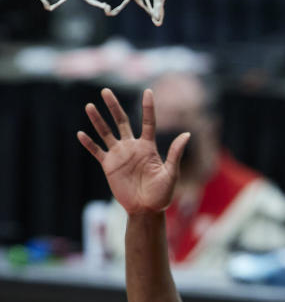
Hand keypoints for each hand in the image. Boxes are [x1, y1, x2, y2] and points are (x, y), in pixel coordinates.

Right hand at [78, 88, 187, 214]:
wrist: (146, 210)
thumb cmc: (162, 194)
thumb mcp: (171, 174)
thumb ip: (175, 154)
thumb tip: (187, 134)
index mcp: (148, 147)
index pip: (148, 122)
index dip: (148, 107)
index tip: (148, 91)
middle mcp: (132, 147)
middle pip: (121, 121)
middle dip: (113, 107)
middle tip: (105, 91)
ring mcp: (119, 155)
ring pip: (106, 133)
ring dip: (97, 120)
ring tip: (90, 106)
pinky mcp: (109, 166)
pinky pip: (97, 152)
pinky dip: (89, 144)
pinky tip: (80, 134)